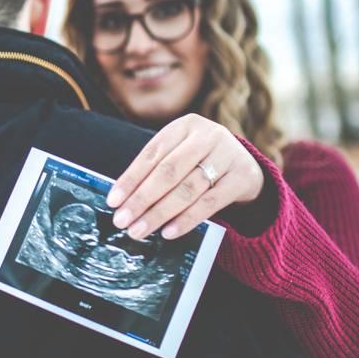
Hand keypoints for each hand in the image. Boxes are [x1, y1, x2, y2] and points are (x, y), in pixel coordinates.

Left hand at [105, 113, 264, 239]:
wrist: (245, 164)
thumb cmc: (201, 160)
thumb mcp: (180, 153)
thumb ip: (156, 169)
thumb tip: (123, 200)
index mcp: (184, 125)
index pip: (152, 154)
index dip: (130, 179)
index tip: (113, 201)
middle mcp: (207, 136)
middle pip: (168, 171)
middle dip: (142, 199)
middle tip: (122, 221)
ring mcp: (227, 155)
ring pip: (187, 189)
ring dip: (159, 213)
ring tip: (139, 230)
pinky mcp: (242, 177)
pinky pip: (209, 203)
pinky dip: (186, 219)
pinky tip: (168, 232)